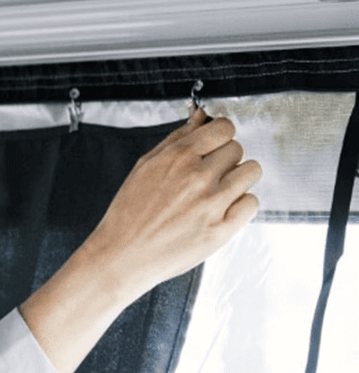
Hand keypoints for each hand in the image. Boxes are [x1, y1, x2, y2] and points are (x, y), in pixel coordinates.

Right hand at [85, 107, 261, 303]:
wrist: (121, 256)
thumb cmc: (128, 215)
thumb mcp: (144, 167)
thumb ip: (177, 139)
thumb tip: (201, 116)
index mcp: (177, 157)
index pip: (224, 128)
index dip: (220, 135)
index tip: (215, 145)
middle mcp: (198, 177)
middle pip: (237, 149)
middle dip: (224, 159)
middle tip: (207, 176)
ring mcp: (212, 204)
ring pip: (251, 172)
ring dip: (237, 179)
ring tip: (216, 193)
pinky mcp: (221, 229)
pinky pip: (251, 203)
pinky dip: (240, 205)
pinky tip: (220, 210)